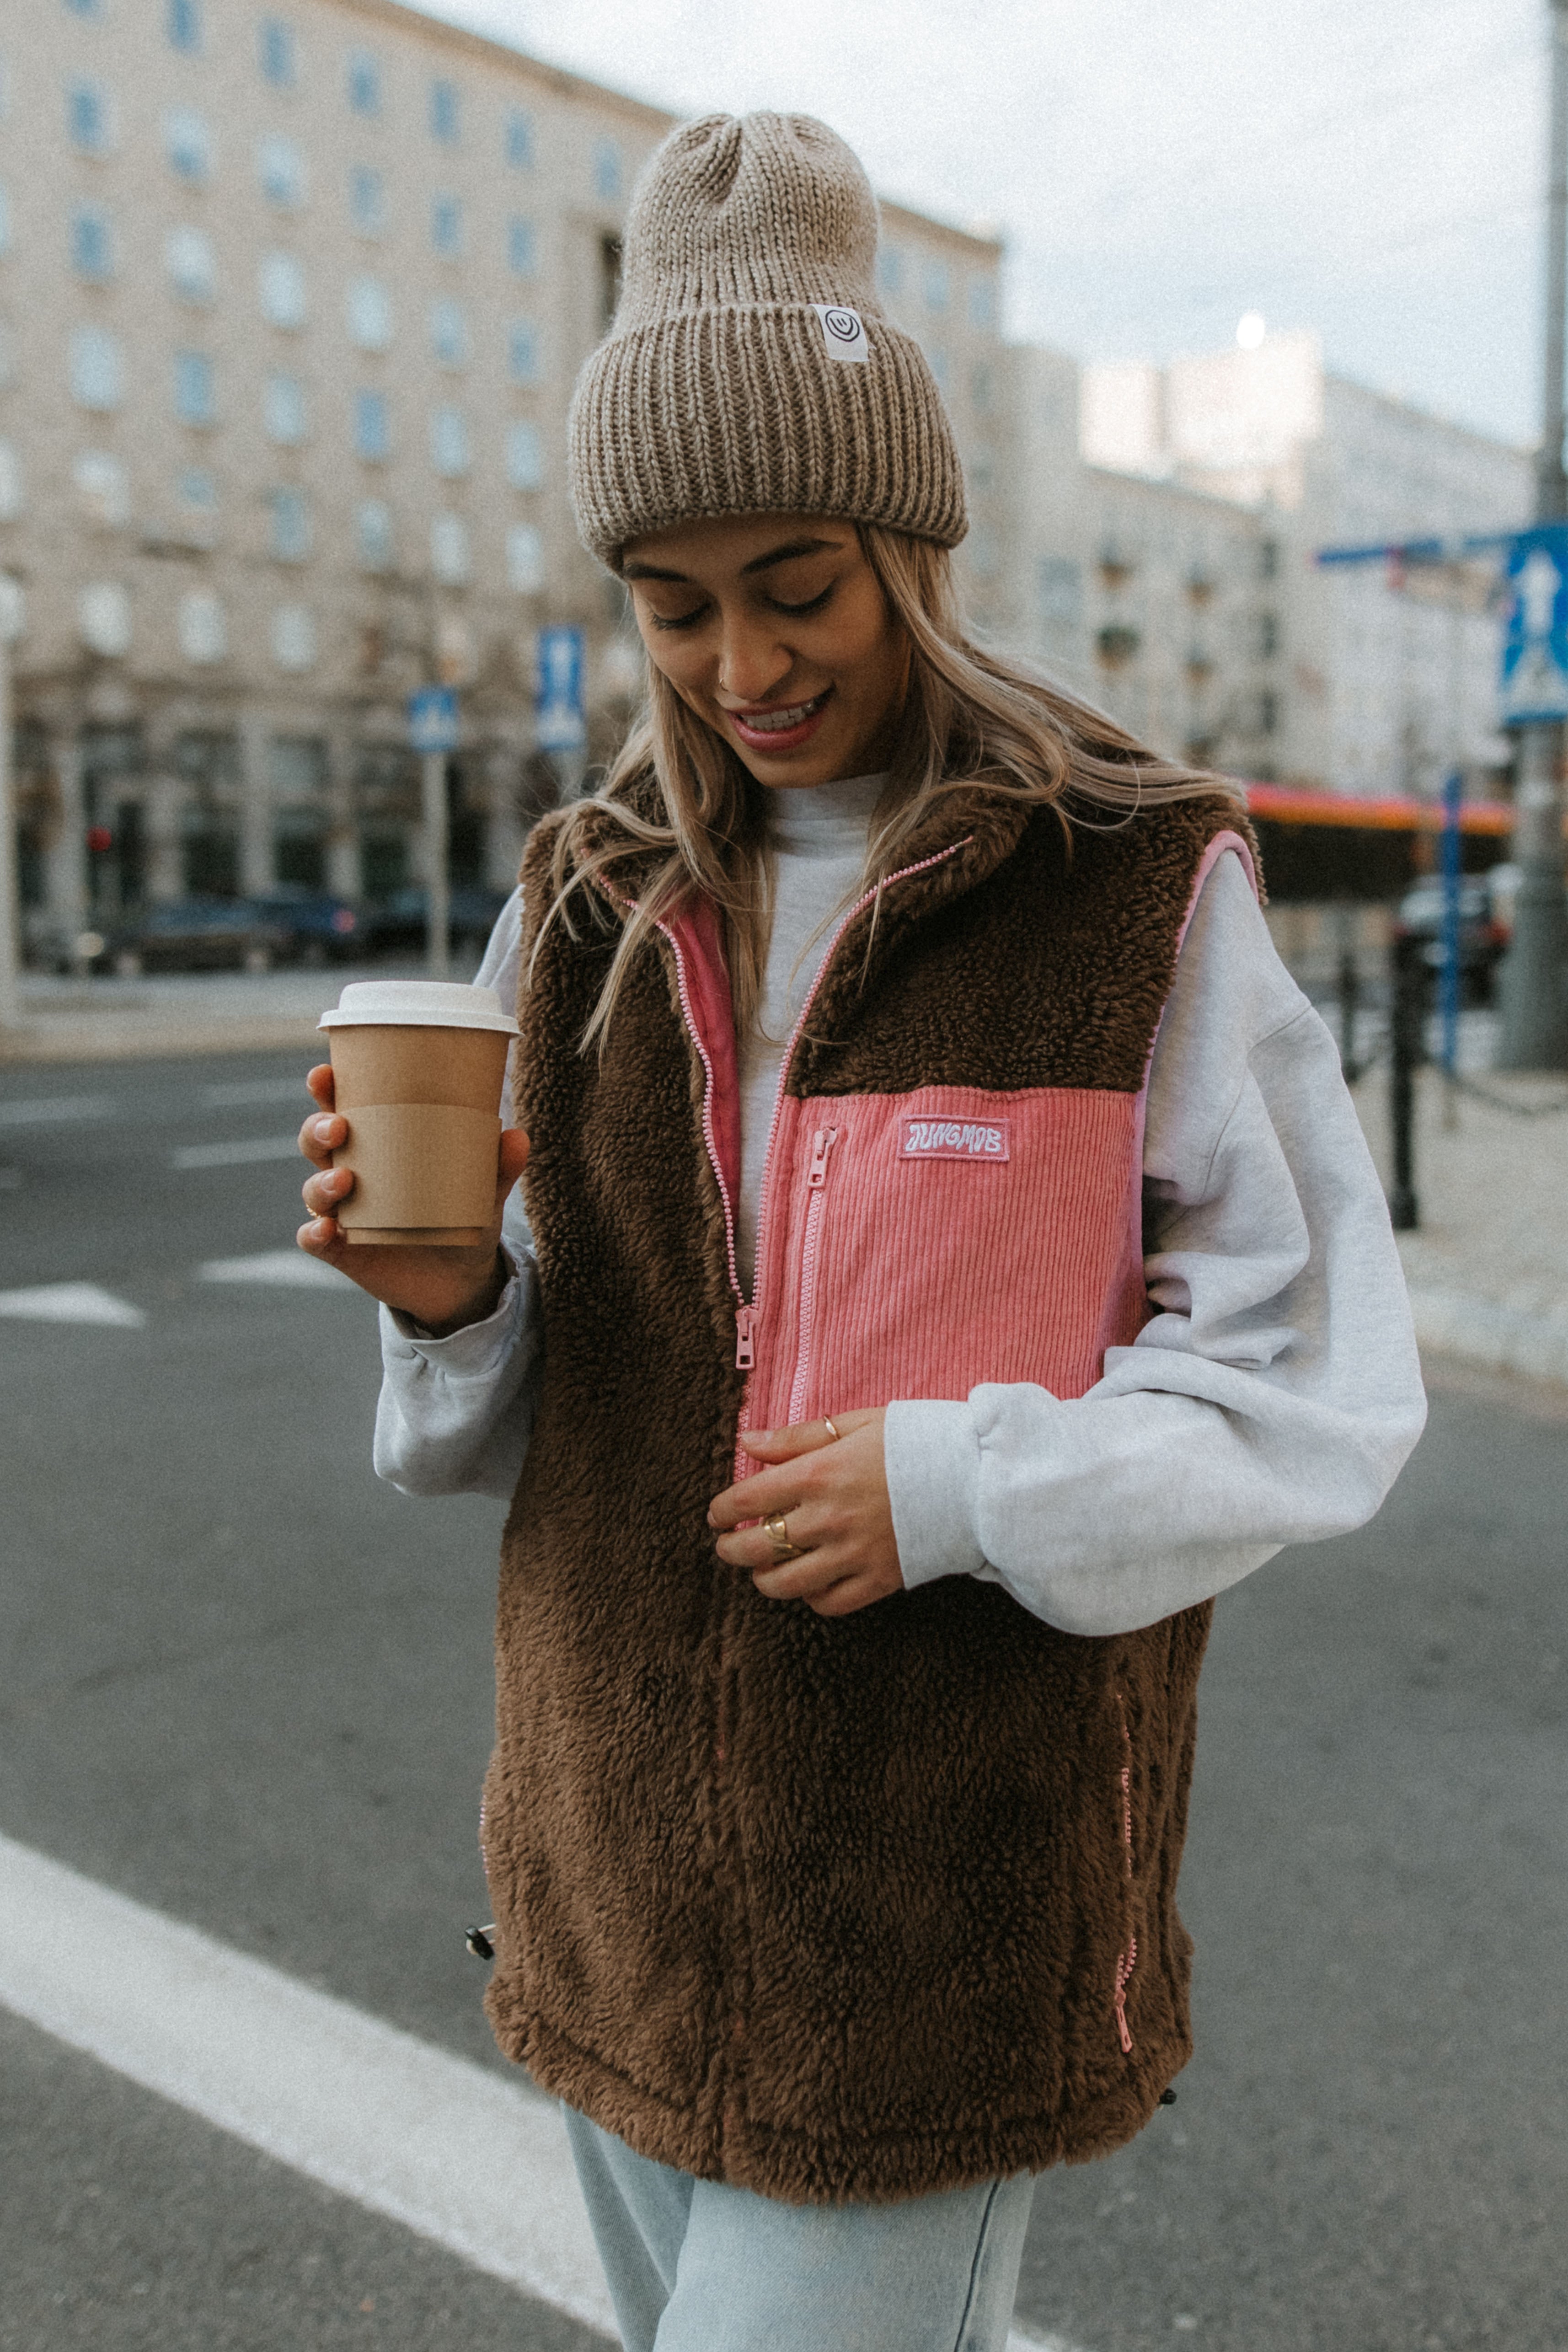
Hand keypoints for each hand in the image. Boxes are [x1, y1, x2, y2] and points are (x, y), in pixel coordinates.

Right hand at [296, 1063, 529, 1332]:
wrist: (460, 1277)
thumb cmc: (462, 1216)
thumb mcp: (483, 1192)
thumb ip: (498, 1168)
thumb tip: (517, 1136)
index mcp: (376, 1144)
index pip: (342, 1108)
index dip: (326, 1090)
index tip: (325, 1074)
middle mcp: (350, 1172)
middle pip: (317, 1142)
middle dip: (318, 1129)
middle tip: (339, 1127)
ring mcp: (343, 1212)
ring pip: (314, 1190)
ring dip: (321, 1182)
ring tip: (345, 1179)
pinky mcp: (341, 1250)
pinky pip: (314, 1239)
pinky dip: (315, 1234)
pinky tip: (327, 1230)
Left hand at [707, 1409, 902, 1618]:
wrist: (975, 1476)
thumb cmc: (915, 1442)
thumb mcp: (854, 1424)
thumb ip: (796, 1438)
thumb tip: (747, 1442)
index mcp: (818, 1474)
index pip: (746, 1499)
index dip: (720, 1509)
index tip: (715, 1514)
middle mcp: (827, 1519)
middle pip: (755, 1547)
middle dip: (731, 1549)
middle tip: (728, 1545)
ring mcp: (852, 1554)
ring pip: (784, 1584)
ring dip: (763, 1579)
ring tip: (763, 1570)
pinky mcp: (878, 1580)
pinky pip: (828, 1603)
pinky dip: (810, 1598)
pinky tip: (809, 1582)